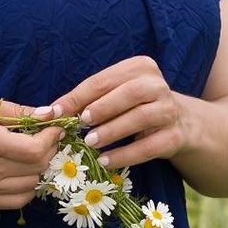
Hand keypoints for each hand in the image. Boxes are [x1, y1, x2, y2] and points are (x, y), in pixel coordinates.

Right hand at [0, 93, 60, 208]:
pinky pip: (16, 201)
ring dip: (38, 169)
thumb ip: (15, 111)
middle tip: (44, 138)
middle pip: (36, 168)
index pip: (34, 150)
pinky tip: (19, 171)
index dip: (51, 139)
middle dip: (48, 151)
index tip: (52, 128)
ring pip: (31, 186)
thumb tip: (48, 114)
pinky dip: (26, 187)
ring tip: (30, 153)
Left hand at [50, 56, 188, 168]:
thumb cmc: (135, 107)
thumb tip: (48, 113)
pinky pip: (148, 146)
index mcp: (140, 67)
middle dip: (101, 108)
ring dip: (112, 131)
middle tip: (80, 123)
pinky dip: (125, 155)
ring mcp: (169, 110)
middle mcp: (158, 85)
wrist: (180, 124)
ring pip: (140, 118)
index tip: (55, 112)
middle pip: (129, 93)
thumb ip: (86, 100)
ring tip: (90, 143)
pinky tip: (105, 161)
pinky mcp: (174, 137)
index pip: (104, 80)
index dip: (78, 96)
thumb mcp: (113, 97)